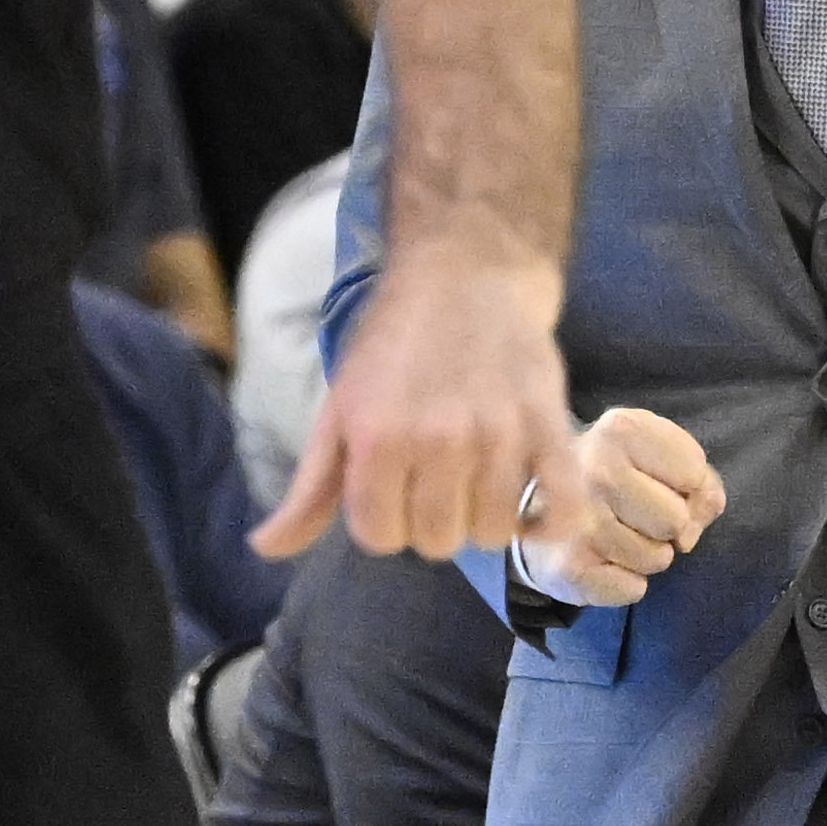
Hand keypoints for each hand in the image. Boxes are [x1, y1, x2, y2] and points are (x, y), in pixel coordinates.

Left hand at [251, 254, 574, 560]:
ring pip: (492, 533)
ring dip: (483, 517)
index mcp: (377, 439)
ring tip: (476, 479)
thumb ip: (310, 488)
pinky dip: (549, 524)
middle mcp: (438, 441)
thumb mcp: (338, 410)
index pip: (380, 538)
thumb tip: (266, 548)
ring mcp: (499, 435)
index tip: (391, 485)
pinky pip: (560, 509)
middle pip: (437, 541)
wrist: (464, 277)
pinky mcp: (549, 426)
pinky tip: (531, 508)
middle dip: (431, 519)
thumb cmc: (391, 347)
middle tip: (435, 477)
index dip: (383, 518)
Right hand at [510, 404, 723, 608]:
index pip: (694, 471)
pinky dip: (624, 582)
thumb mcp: (660, 460)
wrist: (537, 511)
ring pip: (658, 559)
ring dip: (646, 556)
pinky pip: (634, 588)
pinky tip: (599, 560)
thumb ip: (699, 482)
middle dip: (667, 526)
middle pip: (678, 519)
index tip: (653, 482)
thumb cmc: (614, 481)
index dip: (685, 486)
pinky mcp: (569, 565)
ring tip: (614, 536)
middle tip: (633, 515)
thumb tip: (691, 530)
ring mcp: (577, 518)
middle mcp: (595, 467)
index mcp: (620, 429)